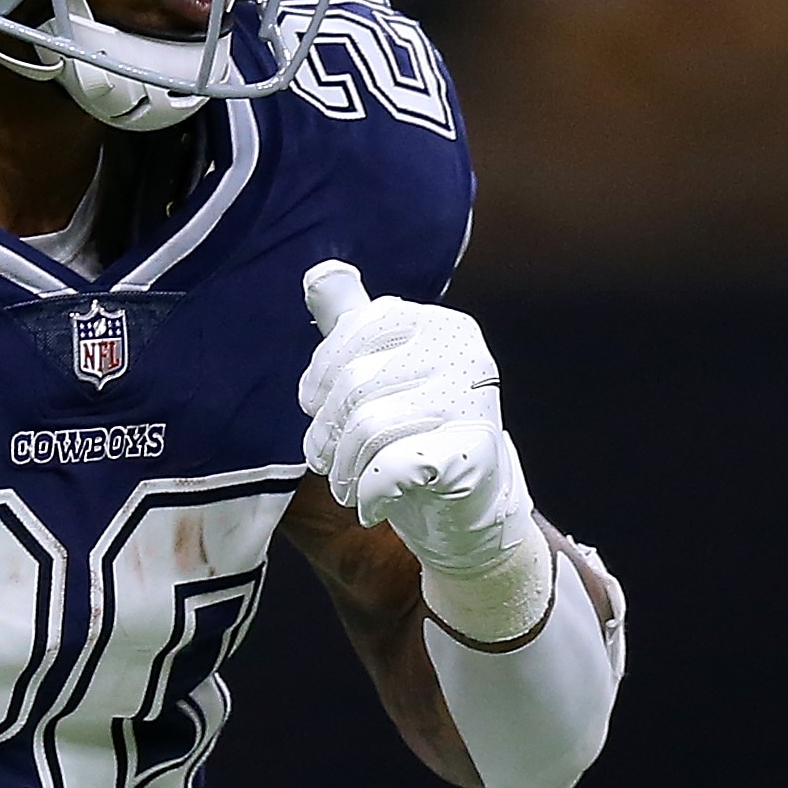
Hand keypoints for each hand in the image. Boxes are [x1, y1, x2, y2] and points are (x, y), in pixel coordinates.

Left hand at [299, 261, 548, 642]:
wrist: (468, 513)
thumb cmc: (415, 437)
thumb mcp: (381, 371)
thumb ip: (352, 322)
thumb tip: (318, 273)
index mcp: (439, 324)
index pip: (356, 329)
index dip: (321, 374)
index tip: (314, 404)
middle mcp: (464, 353)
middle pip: (354, 383)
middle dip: (326, 432)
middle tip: (326, 458)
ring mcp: (473, 401)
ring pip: (367, 427)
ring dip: (344, 468)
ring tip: (349, 484)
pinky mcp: (473, 452)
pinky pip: (390, 467)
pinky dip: (370, 493)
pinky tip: (374, 503)